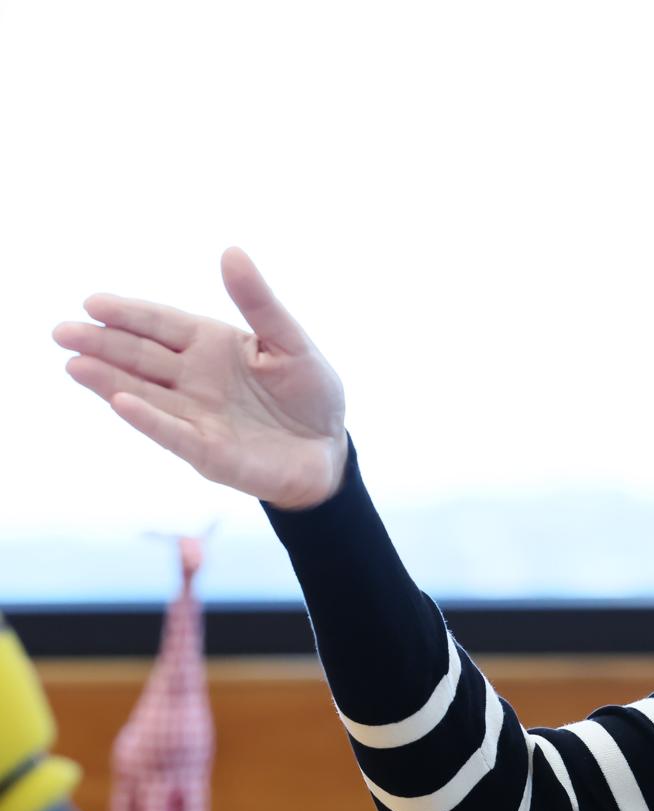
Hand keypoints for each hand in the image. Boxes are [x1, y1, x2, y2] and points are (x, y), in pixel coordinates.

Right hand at [55, 248, 348, 509]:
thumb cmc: (310, 394)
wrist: (328, 451)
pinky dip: (149, 419)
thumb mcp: (291, 342)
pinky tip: (121, 402)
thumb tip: (232, 252)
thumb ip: (259, 302)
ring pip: (145, 394)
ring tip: (75, 364)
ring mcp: (197, 416)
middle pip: (141, 357)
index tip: (93, 302)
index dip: (129, 314)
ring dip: (110, 381)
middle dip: (102, 343)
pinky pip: (174, 434)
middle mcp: (195, 379)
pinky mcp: (208, 452)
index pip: (161, 325)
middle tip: (62, 331)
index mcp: (212, 346)